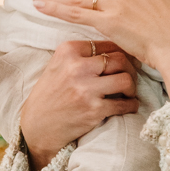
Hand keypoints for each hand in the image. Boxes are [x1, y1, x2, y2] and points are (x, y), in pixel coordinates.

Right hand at [20, 39, 139, 170]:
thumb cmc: (51, 94)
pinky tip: (128, 105)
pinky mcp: (93, 109)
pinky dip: (131, 105)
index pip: (107, 44)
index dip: (121, 53)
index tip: (126, 61)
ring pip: (126, 79)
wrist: (37, 126)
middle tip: (130, 77)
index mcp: (68, 51)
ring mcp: (85, 89)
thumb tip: (118, 48)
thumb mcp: (59, 65)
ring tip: (128, 92)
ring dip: (132, 87)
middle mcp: (76, 67)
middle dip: (131, 69)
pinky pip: (124, 104)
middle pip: (120, 59)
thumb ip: (82, 55)